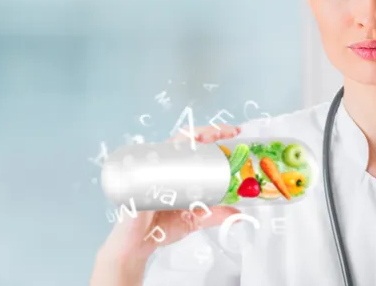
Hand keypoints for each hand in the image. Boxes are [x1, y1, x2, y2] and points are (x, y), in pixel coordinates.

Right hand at [91, 124, 241, 284]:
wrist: (137, 246)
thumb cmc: (159, 227)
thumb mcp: (194, 219)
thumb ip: (215, 215)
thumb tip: (238, 213)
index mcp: (176, 170)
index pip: (194, 144)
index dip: (213, 134)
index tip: (233, 132)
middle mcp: (163, 165)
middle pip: (184, 138)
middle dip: (206, 130)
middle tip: (225, 133)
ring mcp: (150, 170)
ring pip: (170, 144)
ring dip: (189, 136)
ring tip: (207, 137)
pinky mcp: (139, 180)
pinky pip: (150, 160)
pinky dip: (164, 153)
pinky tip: (178, 149)